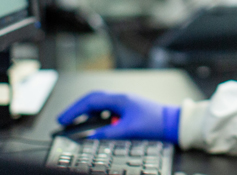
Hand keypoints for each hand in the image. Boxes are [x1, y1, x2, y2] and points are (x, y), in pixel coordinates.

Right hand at [57, 91, 179, 142]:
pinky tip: (95, 126)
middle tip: (63, 120)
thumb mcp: (130, 129)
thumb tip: (91, 138)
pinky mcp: (127, 111)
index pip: (90, 101)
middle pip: (92, 101)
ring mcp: (124, 105)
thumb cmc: (156, 123)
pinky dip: (97, 118)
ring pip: (99, 106)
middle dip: (76, 110)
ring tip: (75, 123)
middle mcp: (120, 99)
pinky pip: (107, 112)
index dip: (74, 109)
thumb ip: (109, 133)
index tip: (63, 119)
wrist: (173, 123)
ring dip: (86, 113)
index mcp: (119, 99)